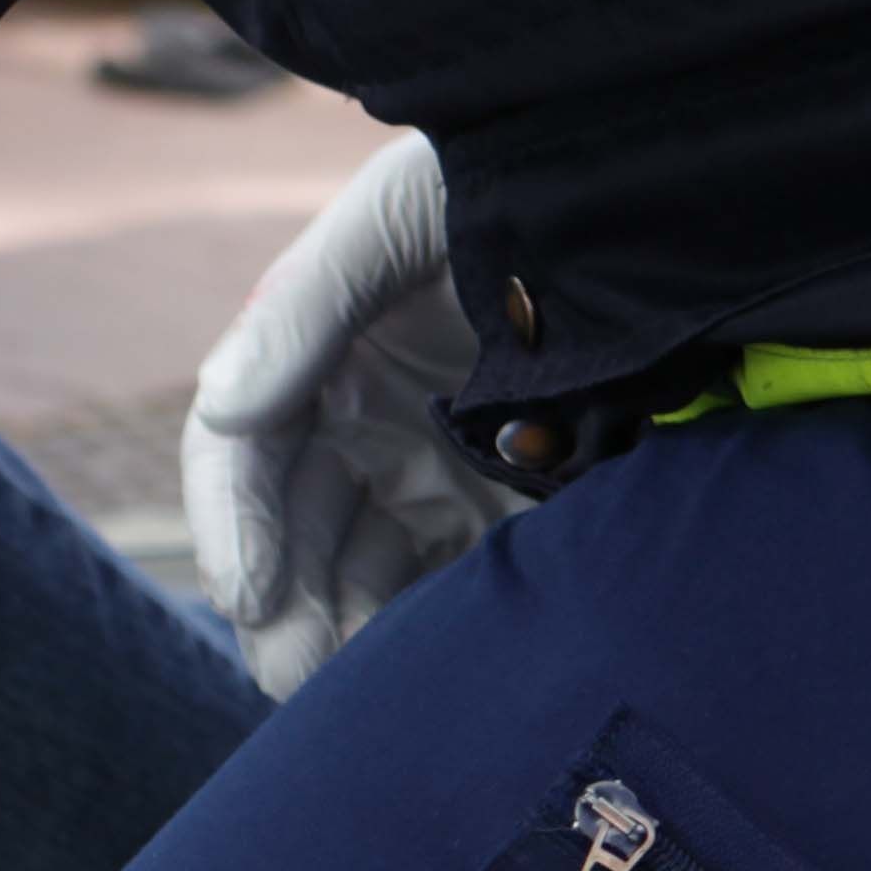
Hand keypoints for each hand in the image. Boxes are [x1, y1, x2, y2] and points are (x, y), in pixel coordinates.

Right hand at [182, 132, 519, 697]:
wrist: (650, 183)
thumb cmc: (507, 175)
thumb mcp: (395, 215)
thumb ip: (303, 305)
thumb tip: (220, 406)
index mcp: (312, 356)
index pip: (238, 456)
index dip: (233, 526)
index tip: (250, 595)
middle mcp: (356, 420)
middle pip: (291, 536)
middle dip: (286, 611)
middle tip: (299, 680)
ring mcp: (426, 466)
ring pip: (358, 576)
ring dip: (344, 637)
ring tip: (357, 696)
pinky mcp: (497, 505)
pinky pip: (442, 585)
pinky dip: (422, 633)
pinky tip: (428, 673)